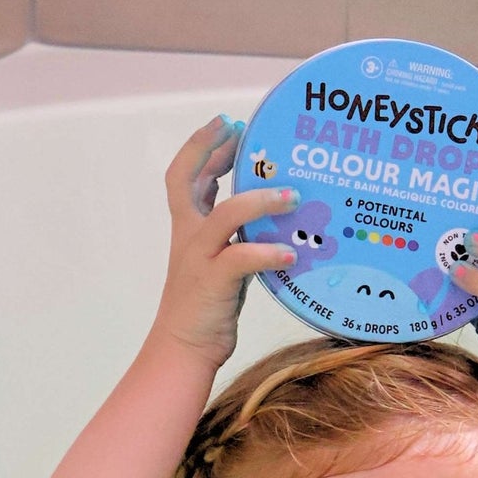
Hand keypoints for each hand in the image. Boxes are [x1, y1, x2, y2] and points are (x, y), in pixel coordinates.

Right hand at [150, 116, 299, 369]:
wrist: (185, 349)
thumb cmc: (209, 308)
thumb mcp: (221, 263)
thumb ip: (234, 237)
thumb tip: (265, 218)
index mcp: (187, 230)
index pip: (186, 176)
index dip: (204, 147)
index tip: (228, 127)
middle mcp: (188, 237)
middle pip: (184, 179)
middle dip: (208, 148)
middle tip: (237, 129)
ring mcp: (199, 258)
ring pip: (224, 214)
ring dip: (260, 200)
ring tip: (293, 196)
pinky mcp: (214, 283)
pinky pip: (241, 258)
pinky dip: (268, 253)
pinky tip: (292, 252)